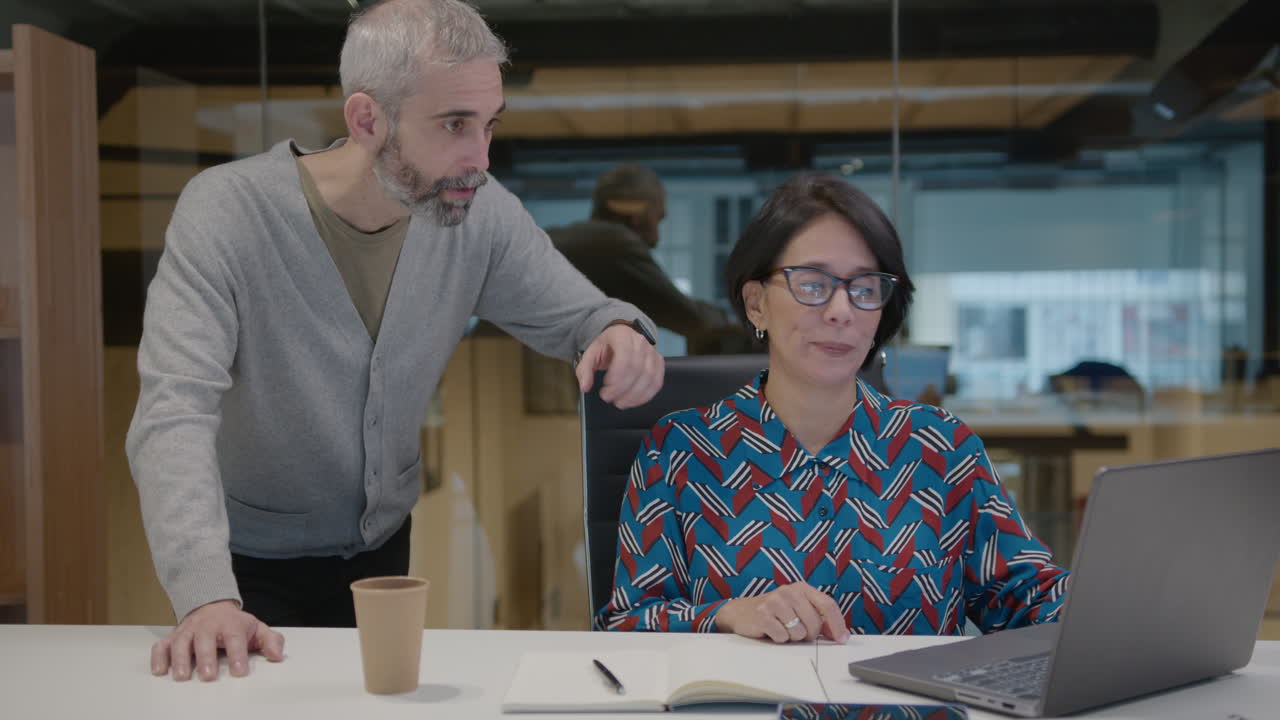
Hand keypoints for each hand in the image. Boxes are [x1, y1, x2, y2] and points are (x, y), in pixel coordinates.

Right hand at [150, 599, 284, 680]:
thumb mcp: (257, 628)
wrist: (212, 606)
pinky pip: (162, 645)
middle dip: (206, 658)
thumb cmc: (235, 624)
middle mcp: (207, 626)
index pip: (235, 638)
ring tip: (182, 677)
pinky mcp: (173, 637)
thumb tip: (278, 656)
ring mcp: (188, 631)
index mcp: (230, 624)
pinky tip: (160, 671)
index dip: (237, 654)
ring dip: (180, 659)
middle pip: (205, 640)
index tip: (239, 671)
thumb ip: (270, 641)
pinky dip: (158, 657)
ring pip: (181, 642)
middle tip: (208, 676)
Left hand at [575, 322, 663, 408]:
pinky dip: (645, 396)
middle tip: (608, 398)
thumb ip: (584, 370)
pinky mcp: (658, 363)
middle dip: (622, 389)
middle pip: (637, 370)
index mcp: (622, 336)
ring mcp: (652, 352)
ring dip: (634, 396)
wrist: (622, 337)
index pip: (625, 358)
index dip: (616, 377)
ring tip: (620, 402)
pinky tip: (633, 401)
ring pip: (649, 377)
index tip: (605, 387)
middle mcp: (640, 342)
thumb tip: (585, 386)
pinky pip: (656, 382)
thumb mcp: (590, 353)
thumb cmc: (607, 345)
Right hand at [715, 581, 849, 643]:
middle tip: (796, 630)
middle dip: (809, 634)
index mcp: (801, 588)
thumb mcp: (797, 608)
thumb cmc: (774, 612)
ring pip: (799, 633)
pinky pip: (782, 637)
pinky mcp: (763, 615)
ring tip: (781, 628)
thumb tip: (840, 634)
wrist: (741, 612)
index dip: (837, 624)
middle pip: (815, 624)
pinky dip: (778, 639)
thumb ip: (818, 617)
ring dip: (792, 637)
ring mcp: (775, 602)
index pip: (828, 605)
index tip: (842, 639)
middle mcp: (789, 591)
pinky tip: (771, 630)